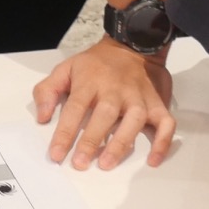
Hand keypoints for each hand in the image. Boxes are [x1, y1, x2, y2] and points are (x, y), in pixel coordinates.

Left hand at [33, 37, 174, 171]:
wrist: (131, 45)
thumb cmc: (96, 64)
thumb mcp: (66, 68)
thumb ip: (48, 91)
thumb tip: (42, 117)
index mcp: (91, 81)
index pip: (75, 108)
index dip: (65, 132)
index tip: (56, 154)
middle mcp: (116, 90)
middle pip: (105, 115)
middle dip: (92, 140)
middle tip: (80, 163)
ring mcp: (139, 97)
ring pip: (134, 120)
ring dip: (122, 143)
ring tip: (107, 163)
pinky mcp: (157, 103)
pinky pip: (165, 123)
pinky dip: (163, 142)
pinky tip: (153, 161)